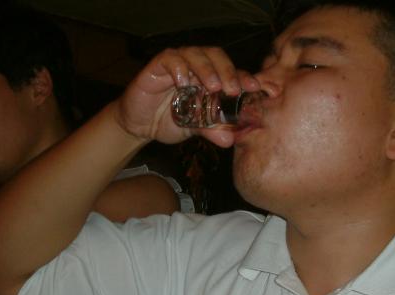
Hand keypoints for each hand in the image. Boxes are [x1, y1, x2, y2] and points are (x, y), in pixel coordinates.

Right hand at [113, 46, 260, 147]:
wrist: (141, 126)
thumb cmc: (170, 121)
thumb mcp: (195, 129)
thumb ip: (211, 131)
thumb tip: (229, 140)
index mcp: (210, 79)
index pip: (230, 72)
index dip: (243, 78)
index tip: (254, 88)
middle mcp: (196, 67)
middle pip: (216, 56)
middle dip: (228, 71)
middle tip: (233, 89)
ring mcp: (177, 64)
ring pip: (196, 53)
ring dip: (207, 69)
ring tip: (213, 87)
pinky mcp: (158, 66)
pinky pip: (170, 59)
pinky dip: (179, 68)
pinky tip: (183, 83)